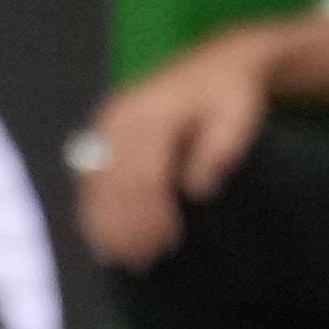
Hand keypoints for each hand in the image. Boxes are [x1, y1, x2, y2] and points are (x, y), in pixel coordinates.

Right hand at [78, 34, 276, 269]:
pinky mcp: (104, 129)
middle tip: (139, 263)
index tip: (164, 246)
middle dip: (125, 225)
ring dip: (105, 220)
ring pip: (96, 178)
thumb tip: (197, 189)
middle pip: (115, 181)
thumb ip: (218, 150)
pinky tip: (101, 231)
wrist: (218, 64)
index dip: (151, 214)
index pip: (144, 174)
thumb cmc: (230, 98)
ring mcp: (108, 122)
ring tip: (119, 257)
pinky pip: (90, 171)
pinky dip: (94, 203)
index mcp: (151, 114)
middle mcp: (120, 116)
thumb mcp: (238, 117)